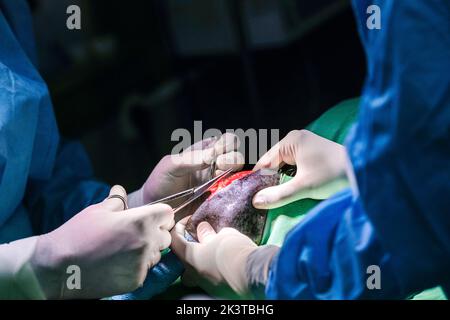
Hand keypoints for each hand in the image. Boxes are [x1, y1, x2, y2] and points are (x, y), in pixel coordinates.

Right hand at [31, 185, 173, 298]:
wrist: (59, 267)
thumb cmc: (78, 234)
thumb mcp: (97, 211)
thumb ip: (117, 201)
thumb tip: (119, 190)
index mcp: (140, 221)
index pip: (167, 214)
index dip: (159, 214)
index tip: (149, 217)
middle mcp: (146, 242)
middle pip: (165, 235)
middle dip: (155, 232)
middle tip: (135, 233)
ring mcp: (142, 263)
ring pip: (157, 253)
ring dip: (147, 250)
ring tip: (124, 249)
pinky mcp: (136, 280)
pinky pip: (145, 269)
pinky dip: (137, 266)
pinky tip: (118, 263)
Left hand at [128, 133, 243, 208]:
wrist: (155, 208)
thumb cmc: (160, 182)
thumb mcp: (171, 165)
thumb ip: (191, 158)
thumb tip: (212, 155)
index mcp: (206, 152)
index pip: (227, 141)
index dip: (226, 144)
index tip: (215, 153)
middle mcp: (216, 166)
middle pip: (237, 157)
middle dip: (232, 159)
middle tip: (218, 165)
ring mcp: (220, 184)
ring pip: (239, 176)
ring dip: (233, 176)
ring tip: (218, 180)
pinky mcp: (219, 202)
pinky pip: (234, 196)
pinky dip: (233, 194)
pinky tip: (220, 194)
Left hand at [170, 216, 256, 295]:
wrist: (253, 273)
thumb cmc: (234, 250)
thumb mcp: (223, 234)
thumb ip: (209, 233)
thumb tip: (202, 230)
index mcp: (190, 258)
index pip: (174, 241)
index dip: (179, 228)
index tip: (188, 221)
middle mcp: (194, 274)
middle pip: (182, 261)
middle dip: (188, 250)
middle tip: (199, 240)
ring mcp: (205, 285)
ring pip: (196, 273)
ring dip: (201, 261)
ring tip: (213, 251)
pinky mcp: (218, 291)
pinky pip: (210, 279)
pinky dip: (213, 269)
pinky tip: (225, 262)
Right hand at [253, 130, 347, 208]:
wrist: (363, 171)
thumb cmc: (333, 175)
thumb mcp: (304, 187)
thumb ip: (279, 195)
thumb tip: (255, 202)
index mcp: (291, 140)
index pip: (266, 161)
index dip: (259, 179)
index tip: (251, 196)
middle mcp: (296, 138)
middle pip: (274, 162)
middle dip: (269, 179)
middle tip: (262, 199)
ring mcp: (305, 144)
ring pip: (284, 164)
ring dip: (280, 179)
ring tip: (273, 196)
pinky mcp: (313, 152)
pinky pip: (294, 164)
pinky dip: (290, 176)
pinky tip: (288, 188)